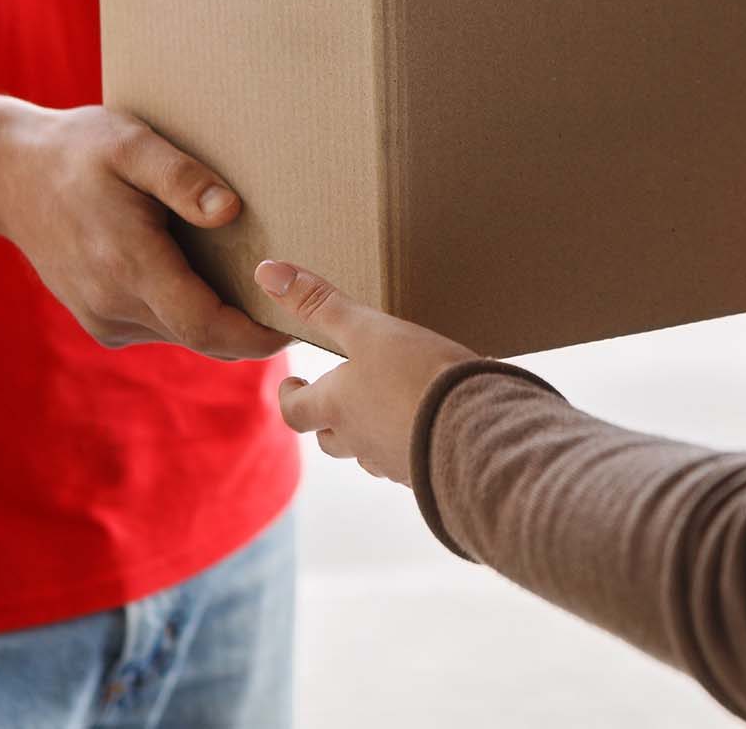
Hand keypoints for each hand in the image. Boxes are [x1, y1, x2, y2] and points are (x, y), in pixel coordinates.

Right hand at [0, 102, 286, 359]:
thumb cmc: (78, 151)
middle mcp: (113, 302)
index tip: (296, 324)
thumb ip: (182, 178)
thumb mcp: (131, 144)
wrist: (7, 175)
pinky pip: (157, 326)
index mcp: (129, 264)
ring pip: (181, 334)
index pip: (207, 326)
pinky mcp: (97, 319)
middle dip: (249, 328)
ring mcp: (101, 317)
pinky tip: (199, 273)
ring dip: (218, 318)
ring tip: (252, 280)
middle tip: (294, 302)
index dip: (256, 334)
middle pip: (202, 336)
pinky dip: (186, 311)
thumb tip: (230, 211)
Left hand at [254, 259, 476, 482]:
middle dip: (326, 420)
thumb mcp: (366, 329)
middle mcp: (360, 441)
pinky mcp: (429, 473)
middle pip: (330, 440)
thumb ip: (319, 303)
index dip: (289, 397)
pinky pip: (408, 463)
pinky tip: (427, 427)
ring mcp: (396, 462)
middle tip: (334, 398)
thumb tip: (266, 272)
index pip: (294, 412)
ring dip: (367, 436)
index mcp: (337, 407)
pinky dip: (407, 445)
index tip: (294, 384)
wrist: (478, 431)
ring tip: (381, 411)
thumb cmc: (417, 375)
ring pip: (368, 455)